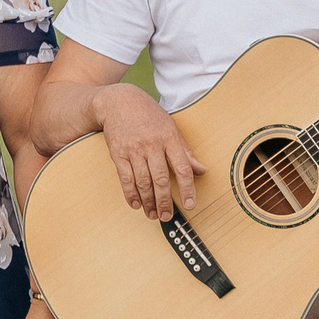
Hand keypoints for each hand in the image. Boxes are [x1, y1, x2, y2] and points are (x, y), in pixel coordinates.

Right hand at [96, 82, 204, 221]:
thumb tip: (200, 170)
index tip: (190, 204)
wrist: (119, 102)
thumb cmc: (148, 115)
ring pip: (143, 182)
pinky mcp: (118, 153)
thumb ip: (185, 151)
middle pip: (161, 179)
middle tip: (167, 216)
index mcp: (169, 139)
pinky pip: (125, 178)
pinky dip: (131, 194)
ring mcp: (134, 149)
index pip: (182, 168)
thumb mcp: (171, 128)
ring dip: (148, 201)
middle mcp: (152, 145)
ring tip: (153, 214)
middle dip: (165, 201)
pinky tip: (136, 204)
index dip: (188, 189)